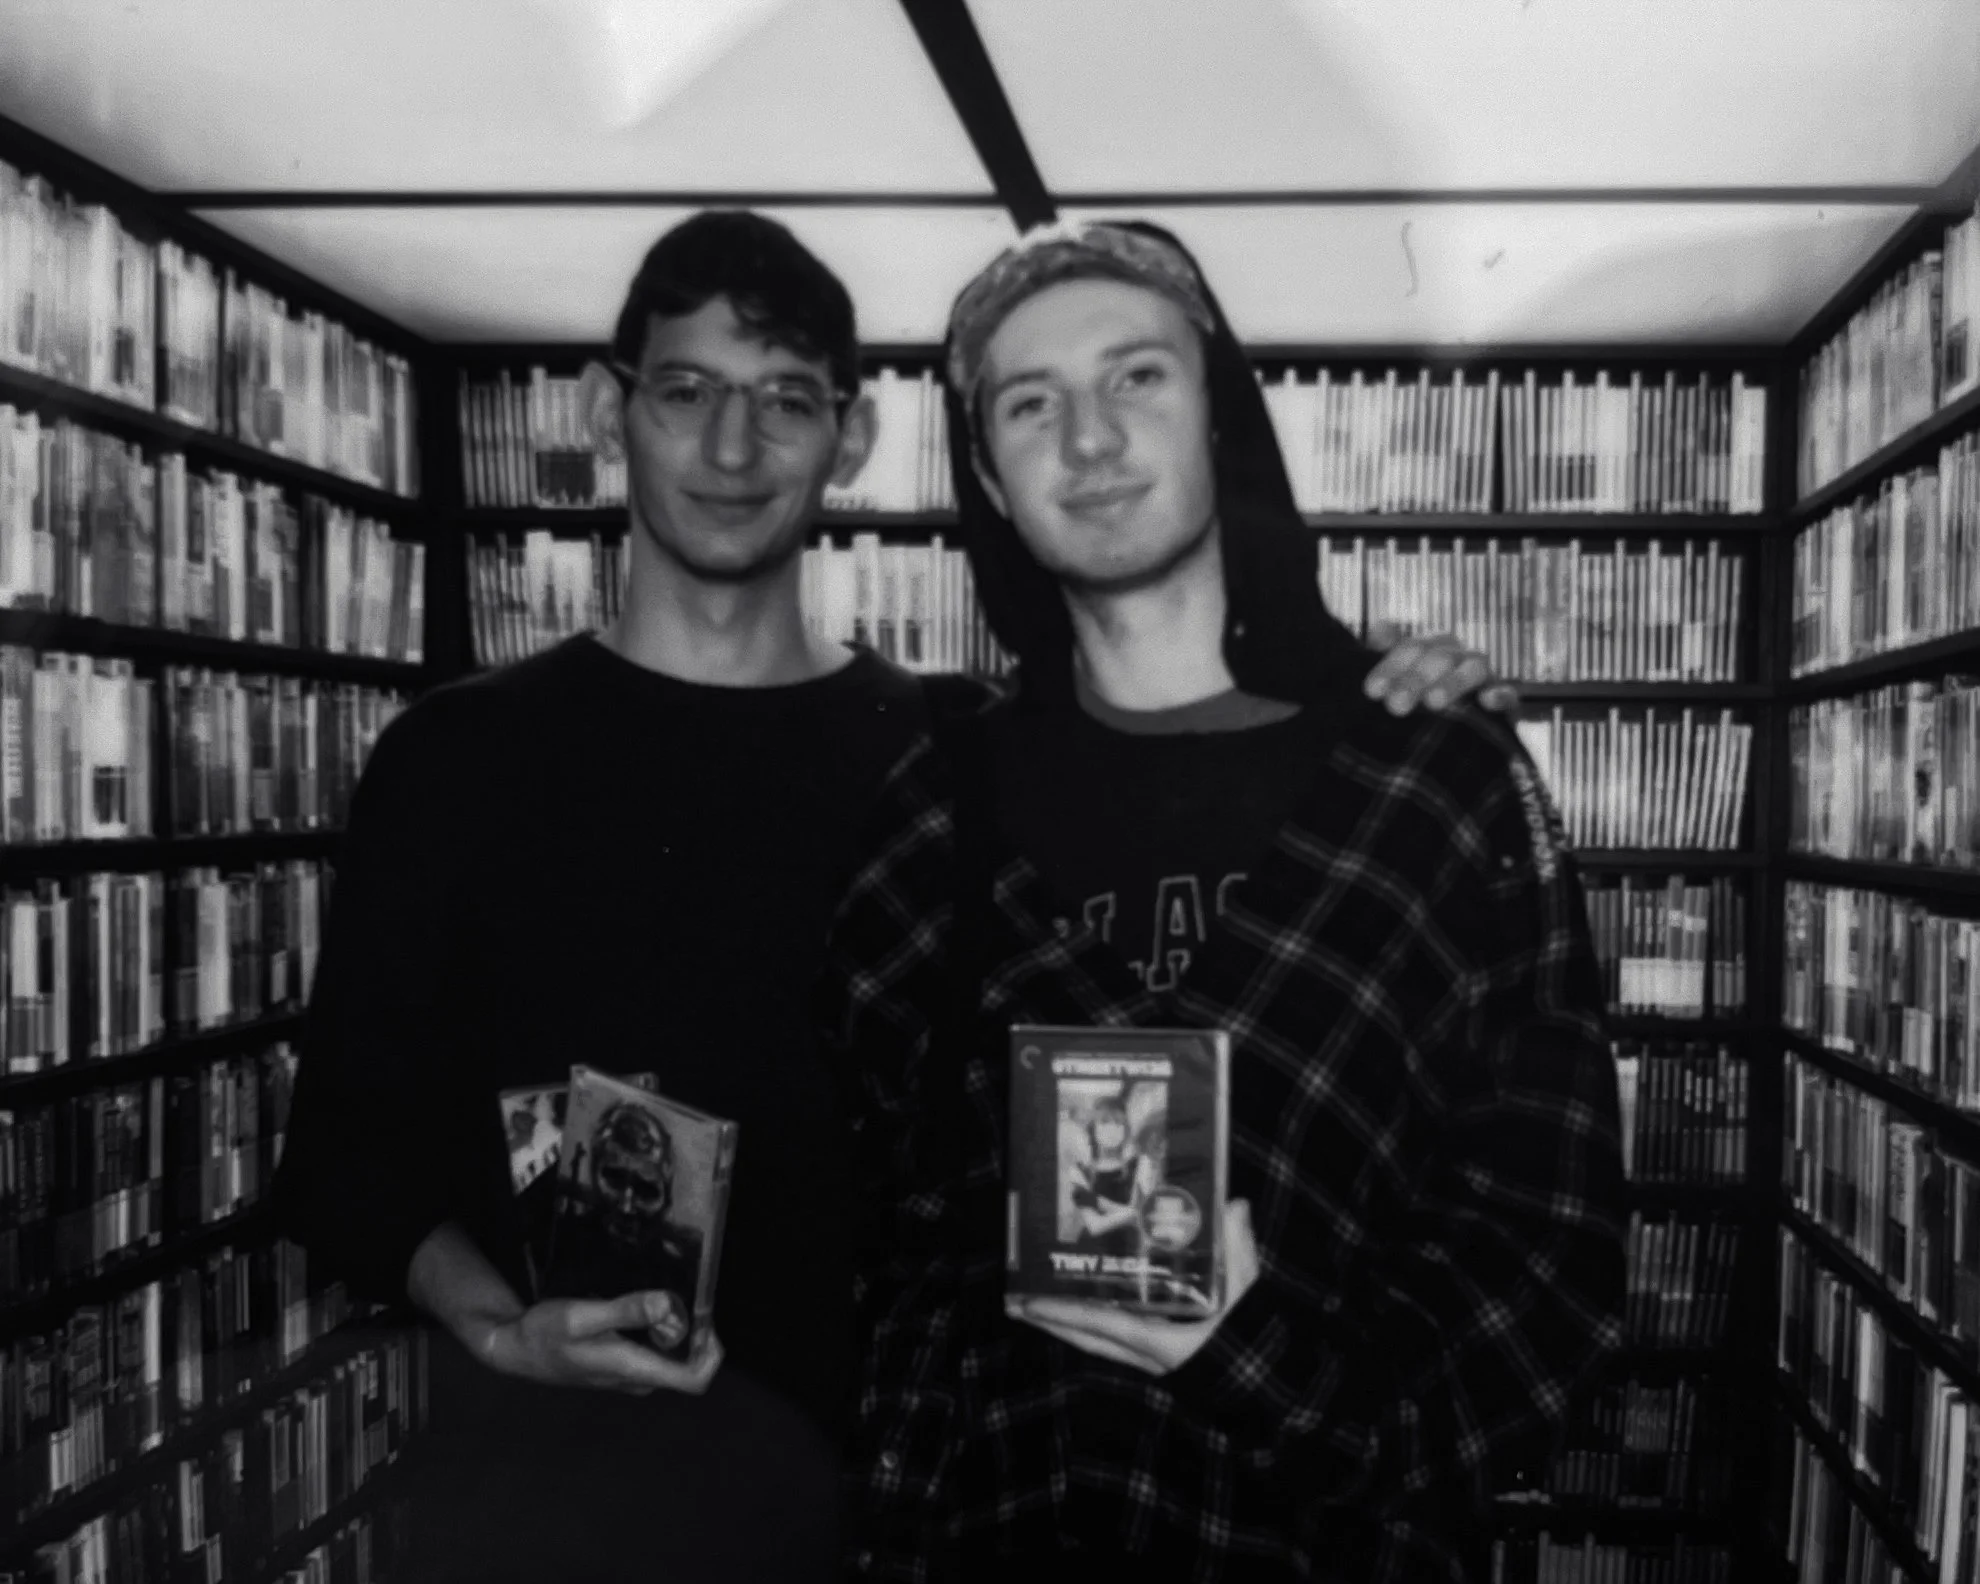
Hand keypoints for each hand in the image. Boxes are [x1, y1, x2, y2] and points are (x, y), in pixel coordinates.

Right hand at [473, 1291, 723, 1395]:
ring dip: (679, 1330)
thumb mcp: (582, 1316)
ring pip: (673, 1358)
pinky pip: (656, 1353)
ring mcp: (630, 1376)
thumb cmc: (545, 1333)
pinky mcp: (622, 1367)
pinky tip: (647, 1306)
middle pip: (689, 1366)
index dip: (711, 1352)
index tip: (706, 1319)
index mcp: (633, 1370)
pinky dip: (662, 1331)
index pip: (693, 1379)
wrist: (516, 1350)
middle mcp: (637, 1379)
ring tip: (666, 1296)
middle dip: (696, 1332)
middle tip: (685, 1296)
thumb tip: (667, 1305)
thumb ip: (626, 1311)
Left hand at [1012, 1200, 1260, 1374]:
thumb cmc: (1256, 1341)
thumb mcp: (1249, 1294)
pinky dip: (1092, 1327)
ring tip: (1036, 1305)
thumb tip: (1233, 1205)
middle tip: (1015, 1304)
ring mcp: (1152, 1362)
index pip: (1102, 1325)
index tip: (1029, 1301)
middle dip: (1051, 1321)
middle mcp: (1149, 1358)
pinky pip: (1114, 1342)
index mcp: (1163, 1343)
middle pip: (1087, 1339)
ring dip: (1066, 1325)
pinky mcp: (1159, 1359)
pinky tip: (1082, 1310)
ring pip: (1097, 1343)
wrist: (1272, 1386)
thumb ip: (1240, 1250)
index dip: (1063, 1313)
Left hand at [1364, 621, 1519, 715]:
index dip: (1390, 666)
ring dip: (1453, 683)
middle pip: (1439, 657)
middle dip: (1415, 679)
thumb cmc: (1410, 700)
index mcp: (1428, 648)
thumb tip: (1380, 630)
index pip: (1410, 647)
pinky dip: (1501, 694)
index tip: (1372, 691)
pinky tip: (1487, 701)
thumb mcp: (1393, 678)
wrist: (1447, 732)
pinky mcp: (1501, 700)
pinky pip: (1507, 693)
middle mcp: (1455, 657)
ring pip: (1473, 669)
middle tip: (1396, 705)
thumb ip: (1385, 652)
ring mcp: (1481, 677)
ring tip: (1433, 703)